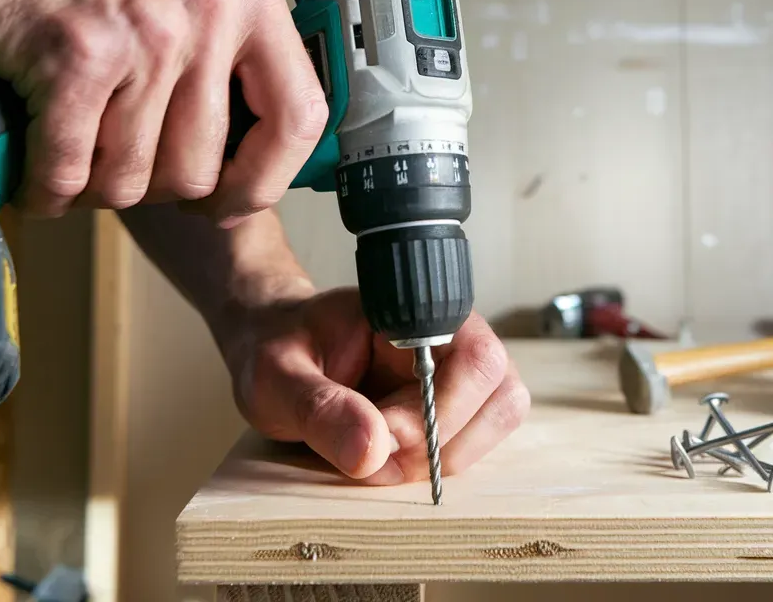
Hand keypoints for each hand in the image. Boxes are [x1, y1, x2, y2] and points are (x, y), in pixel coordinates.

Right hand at [0, 0, 325, 221]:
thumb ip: (229, 65)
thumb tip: (250, 172)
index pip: (298, 119)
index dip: (263, 181)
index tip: (227, 201)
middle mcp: (209, 8)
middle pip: (199, 169)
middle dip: (151, 187)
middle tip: (118, 164)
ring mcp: (146, 31)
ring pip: (132, 178)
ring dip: (94, 187)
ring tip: (75, 160)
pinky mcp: (76, 54)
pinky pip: (71, 168)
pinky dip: (49, 188)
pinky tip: (39, 175)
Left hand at [222, 288, 529, 481]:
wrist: (273, 349)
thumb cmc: (275, 349)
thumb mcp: (277, 378)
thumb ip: (319, 408)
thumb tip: (372, 448)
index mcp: (411, 311)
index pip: (475, 358)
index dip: (438, 411)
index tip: (381, 436)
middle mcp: (448, 333)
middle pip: (500, 393)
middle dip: (442, 440)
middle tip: (378, 450)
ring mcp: (459, 368)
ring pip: (498, 418)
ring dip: (444, 455)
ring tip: (381, 451)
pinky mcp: (457, 400)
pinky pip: (477, 440)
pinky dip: (437, 462)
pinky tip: (391, 453)